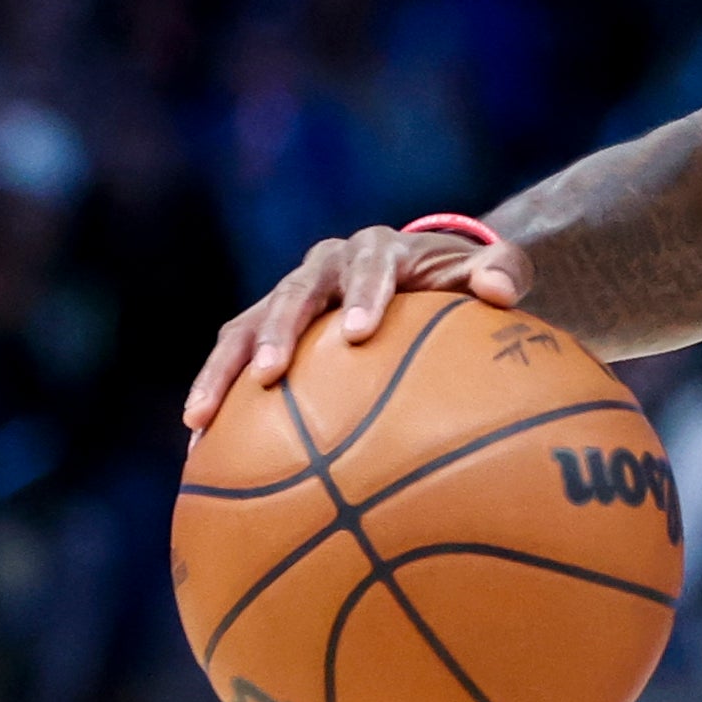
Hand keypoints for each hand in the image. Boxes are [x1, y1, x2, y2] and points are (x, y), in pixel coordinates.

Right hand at [183, 223, 528, 430]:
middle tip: (269, 374)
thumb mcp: (486, 269)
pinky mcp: (263, 326)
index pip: (370, 268)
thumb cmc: (457, 280)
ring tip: (200, 418)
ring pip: (243, 327)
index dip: (364, 296)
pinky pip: (231, 360)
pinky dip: (215, 398)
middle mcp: (324, 266)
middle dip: (279, 332)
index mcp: (377, 250)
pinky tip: (200, 451)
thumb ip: (501, 272)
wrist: (419, 271)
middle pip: (294, 295)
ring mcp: (287, 295)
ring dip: (223, 371)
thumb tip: (500, 292)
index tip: (361, 334)